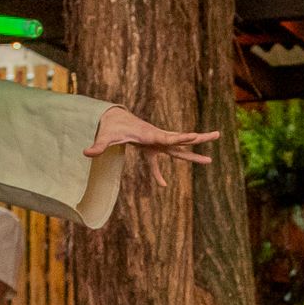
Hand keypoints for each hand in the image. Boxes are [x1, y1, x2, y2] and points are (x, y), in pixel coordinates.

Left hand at [83, 106, 218, 187]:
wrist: (113, 119)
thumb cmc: (110, 128)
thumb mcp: (106, 137)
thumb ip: (98, 146)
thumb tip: (86, 153)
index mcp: (150, 135)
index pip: (168, 137)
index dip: (180, 137)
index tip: (193, 135)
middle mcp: (158, 137)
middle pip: (182, 139)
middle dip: (199, 138)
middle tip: (217, 134)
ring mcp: (157, 142)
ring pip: (179, 148)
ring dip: (194, 153)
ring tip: (211, 160)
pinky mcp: (153, 148)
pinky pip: (162, 160)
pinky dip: (160, 174)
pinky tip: (162, 186)